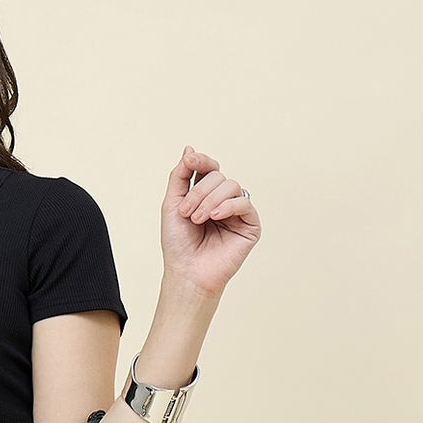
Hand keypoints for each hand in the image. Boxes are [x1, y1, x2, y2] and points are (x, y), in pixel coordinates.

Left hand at [161, 144, 260, 299]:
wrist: (187, 273)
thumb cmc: (178, 244)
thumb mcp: (172, 204)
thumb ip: (180, 176)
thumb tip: (189, 149)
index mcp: (206, 195)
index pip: (209, 168)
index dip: (202, 161)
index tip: (190, 162)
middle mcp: (223, 201)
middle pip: (218, 176)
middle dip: (199, 192)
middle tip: (187, 214)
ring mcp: (238, 212)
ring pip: (231, 186)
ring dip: (210, 201)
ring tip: (197, 220)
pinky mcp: (250, 225)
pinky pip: (244, 203)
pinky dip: (228, 206)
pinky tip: (215, 218)